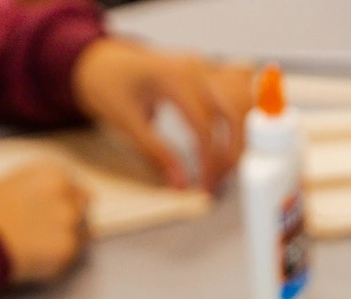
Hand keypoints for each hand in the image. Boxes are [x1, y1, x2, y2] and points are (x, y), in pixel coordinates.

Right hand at [0, 161, 89, 283]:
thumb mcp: (3, 187)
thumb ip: (31, 193)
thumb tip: (37, 209)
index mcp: (47, 172)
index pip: (72, 186)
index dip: (65, 201)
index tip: (56, 213)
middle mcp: (64, 192)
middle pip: (83, 208)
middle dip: (72, 220)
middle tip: (49, 236)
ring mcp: (68, 223)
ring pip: (82, 235)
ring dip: (67, 242)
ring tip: (39, 252)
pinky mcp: (66, 252)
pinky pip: (69, 259)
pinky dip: (56, 263)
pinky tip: (33, 263)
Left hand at [72, 38, 253, 191]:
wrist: (104, 61)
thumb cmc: (110, 86)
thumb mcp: (127, 123)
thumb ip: (156, 153)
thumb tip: (181, 184)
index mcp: (174, 78)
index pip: (205, 125)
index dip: (209, 161)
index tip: (206, 186)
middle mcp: (196, 67)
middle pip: (233, 110)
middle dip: (232, 152)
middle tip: (218, 181)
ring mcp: (205, 66)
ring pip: (244, 96)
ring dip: (244, 132)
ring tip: (228, 164)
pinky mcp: (208, 71)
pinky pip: (240, 84)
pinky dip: (246, 108)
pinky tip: (240, 133)